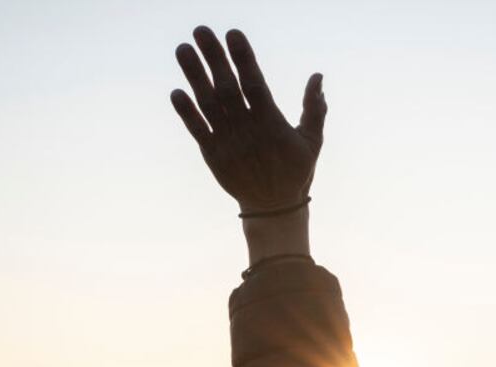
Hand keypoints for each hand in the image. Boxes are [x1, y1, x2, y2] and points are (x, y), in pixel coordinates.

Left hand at [170, 27, 326, 213]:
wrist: (273, 208)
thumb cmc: (295, 170)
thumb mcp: (312, 142)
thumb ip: (314, 109)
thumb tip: (318, 78)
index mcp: (272, 125)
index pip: (255, 85)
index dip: (243, 58)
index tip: (233, 33)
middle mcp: (248, 131)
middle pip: (227, 88)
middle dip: (214, 58)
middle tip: (201, 30)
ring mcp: (229, 143)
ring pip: (208, 105)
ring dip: (194, 76)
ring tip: (183, 48)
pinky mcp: (213, 156)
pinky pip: (197, 130)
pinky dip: (186, 112)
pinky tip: (177, 91)